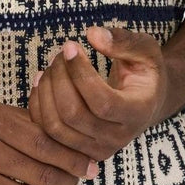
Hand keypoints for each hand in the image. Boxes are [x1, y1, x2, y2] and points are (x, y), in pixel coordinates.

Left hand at [27, 25, 169, 175]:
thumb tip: (92, 34)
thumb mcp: (146, 50)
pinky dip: (38, 106)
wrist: (146, 101)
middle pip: (73, 114)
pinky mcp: (78, 151)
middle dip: (59, 77)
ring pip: (56, 127)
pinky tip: (43, 81)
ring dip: (46, 91)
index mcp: (137, 113)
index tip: (70, 45)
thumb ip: (123, 41)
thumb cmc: (144, 72)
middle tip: (60, 53)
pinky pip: (46, 134)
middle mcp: (117, 138)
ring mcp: (96, 149)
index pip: (101, 102)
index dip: (80, 72)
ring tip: (51, 66)